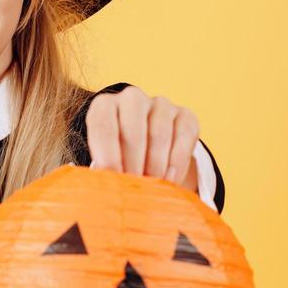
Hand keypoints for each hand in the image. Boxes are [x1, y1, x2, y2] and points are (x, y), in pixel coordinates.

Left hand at [85, 85, 200, 187]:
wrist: (148, 152)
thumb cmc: (119, 158)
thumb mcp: (105, 161)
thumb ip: (102, 168)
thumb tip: (104, 183)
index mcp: (104, 107)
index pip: (102, 125)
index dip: (106, 153)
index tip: (112, 176)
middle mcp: (132, 99)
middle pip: (132, 131)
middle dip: (133, 164)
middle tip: (135, 188)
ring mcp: (161, 105)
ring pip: (159, 134)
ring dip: (155, 165)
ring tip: (152, 187)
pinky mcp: (185, 115)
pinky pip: (184, 135)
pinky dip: (177, 162)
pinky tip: (170, 180)